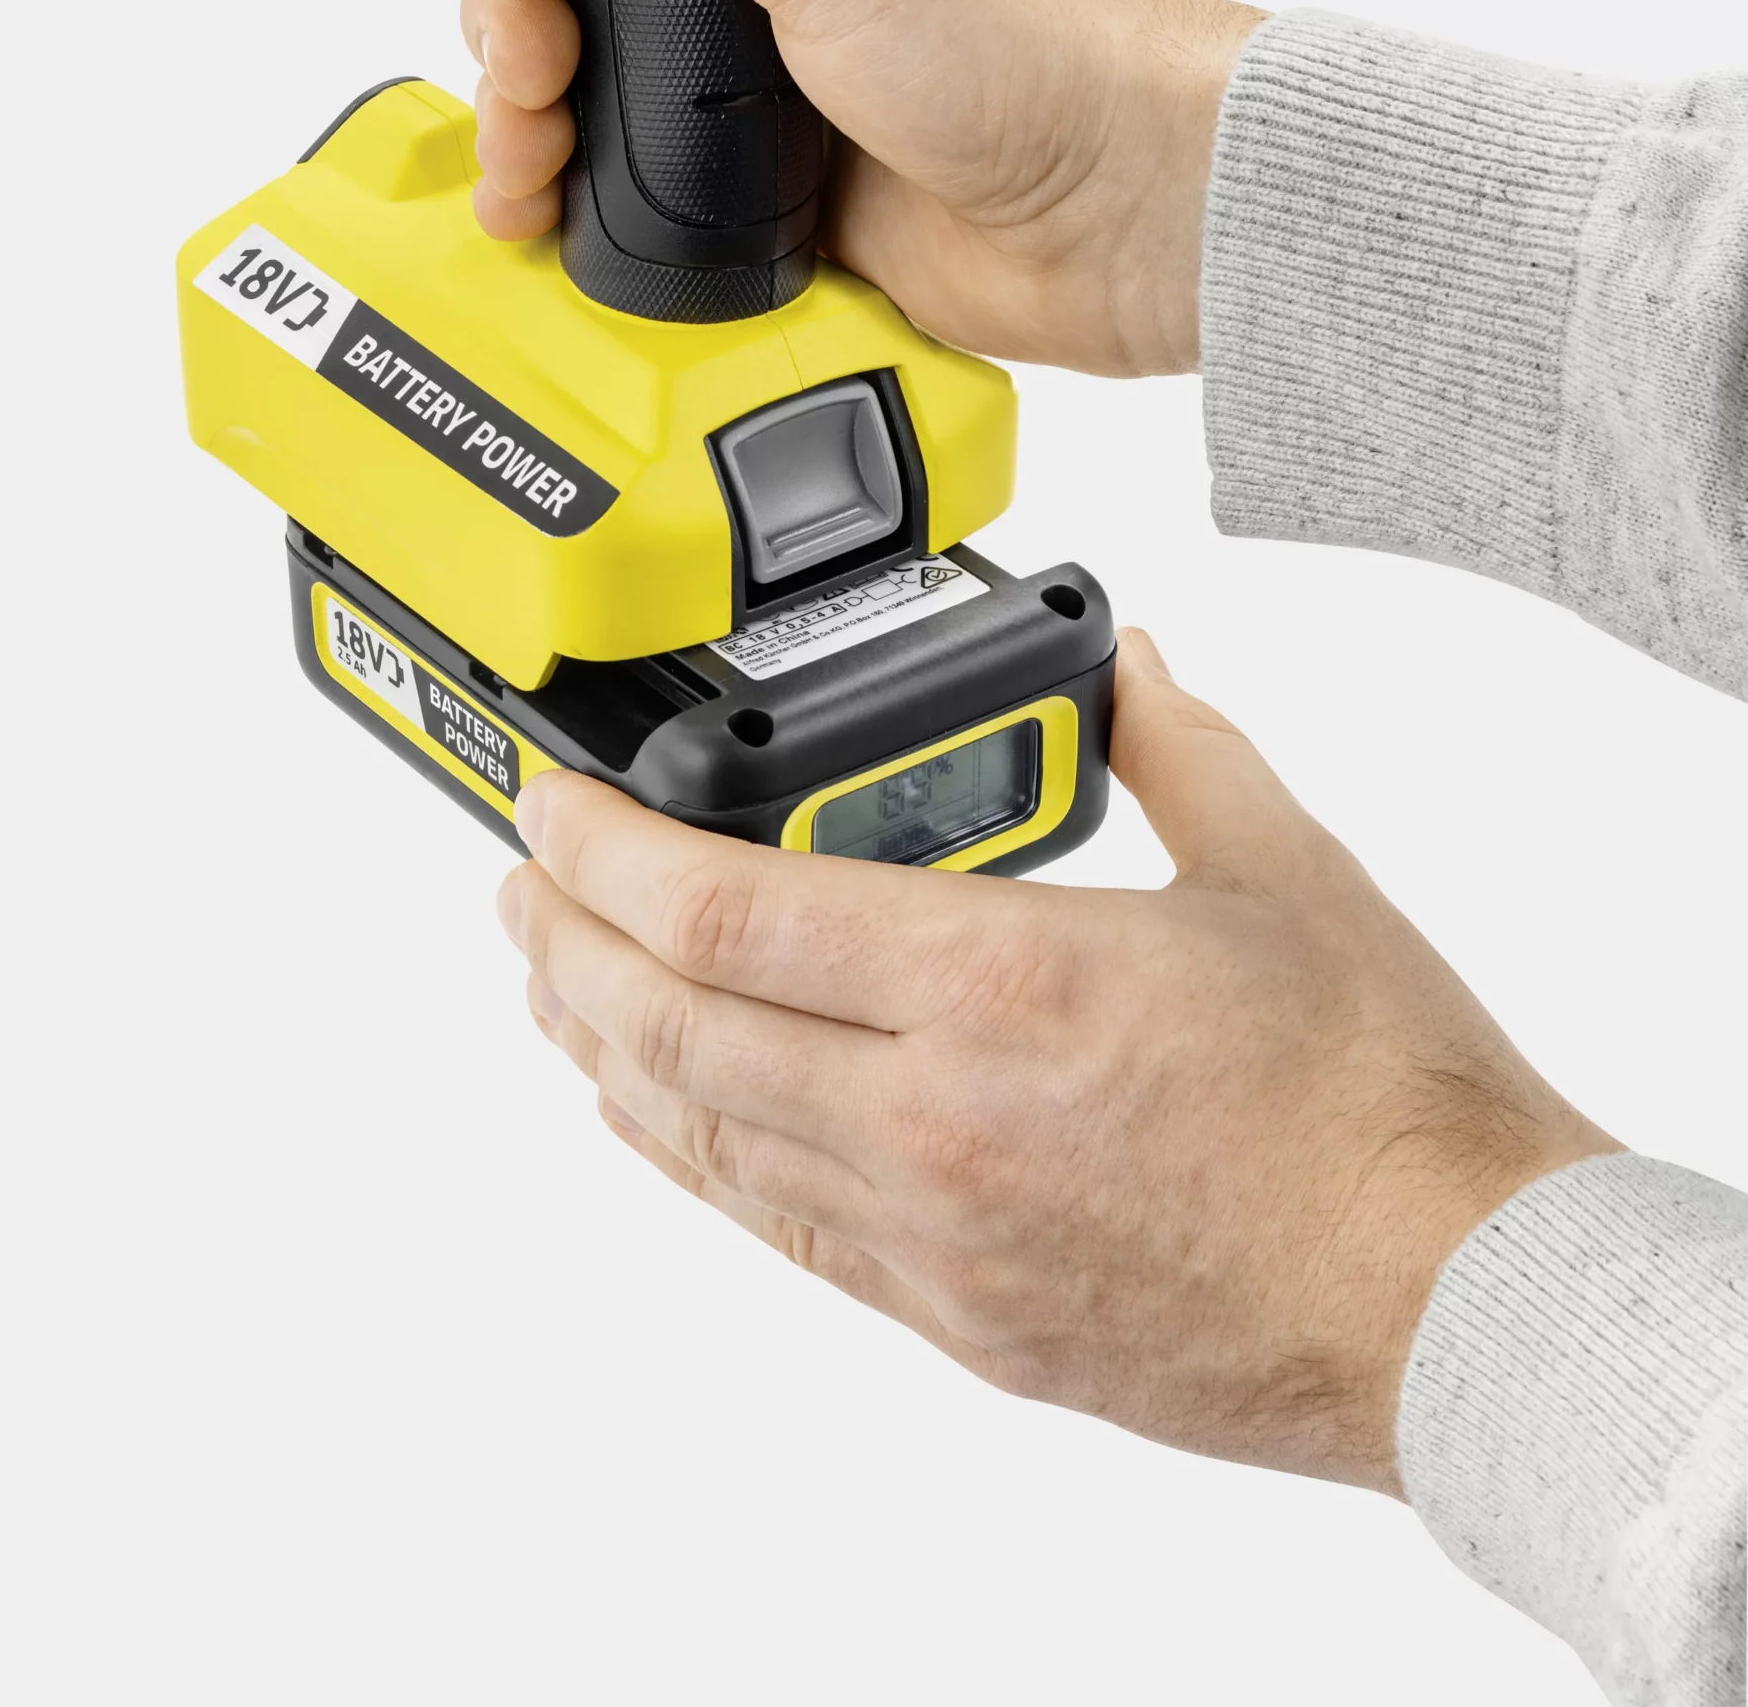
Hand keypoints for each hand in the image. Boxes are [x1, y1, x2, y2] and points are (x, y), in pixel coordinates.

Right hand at [389, 0, 1262, 375]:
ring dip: (526, 113)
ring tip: (525, 163)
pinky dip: (572, 188)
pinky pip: (629, 161)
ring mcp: (762, 44)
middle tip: (526, 81)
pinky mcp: (762, 154)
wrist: (1124, 211)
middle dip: (511, 21)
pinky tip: (543, 209)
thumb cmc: (1029, 36)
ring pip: (586, 65)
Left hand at [497, 633, 1614, 1490]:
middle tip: (517, 881)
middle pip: (672, 1024)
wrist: (1463, 1310)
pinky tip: (655, 1113)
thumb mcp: (1282, 870)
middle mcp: (932, 1117)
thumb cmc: (1386, 1109)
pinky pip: (775, 1226)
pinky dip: (688, 1154)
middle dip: (562, 944)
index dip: (602, 850)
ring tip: (551, 983)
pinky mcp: (956, 1317)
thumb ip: (1175, 742)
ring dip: (602, 1047)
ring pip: (701, 1134)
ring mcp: (932, 1232)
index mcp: (997, 985)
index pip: (723, 910)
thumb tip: (1124, 663)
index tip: (548, 802)